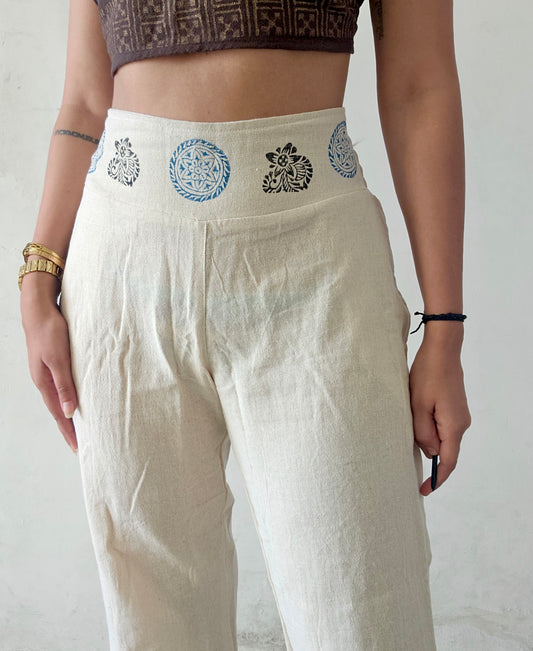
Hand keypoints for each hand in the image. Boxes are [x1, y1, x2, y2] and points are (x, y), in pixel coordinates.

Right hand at [20, 275, 78, 453]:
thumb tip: (68, 411)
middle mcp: (44, 381)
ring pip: (60, 399)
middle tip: (80, 445)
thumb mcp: (59, 359)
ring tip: (80, 428)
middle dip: (69, 428)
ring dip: (69, 415)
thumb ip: (64, 384)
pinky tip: (75, 400)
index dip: (69, 431)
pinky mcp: (53, 363)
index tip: (78, 447)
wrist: (39, 310)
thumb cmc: (50, 332)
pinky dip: (69, 398)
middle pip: (58, 410)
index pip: (59, 414)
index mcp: (44, 383)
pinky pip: (62, 387)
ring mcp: (47, 372)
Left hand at [408, 333, 470, 494]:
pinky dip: (429, 430)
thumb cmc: (428, 375)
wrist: (442, 350)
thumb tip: (430, 453)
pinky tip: (415, 421)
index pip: (448, 462)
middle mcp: (461, 423)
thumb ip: (423, 433)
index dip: (437, 479)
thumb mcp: (418, 406)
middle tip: (404, 459)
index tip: (423, 490)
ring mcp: (459, 415)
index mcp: (454, 426)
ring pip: (442, 438)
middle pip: (445, 450)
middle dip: (427, 457)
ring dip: (425, 439)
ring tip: (407, 430)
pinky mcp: (454, 408)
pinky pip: (442, 427)